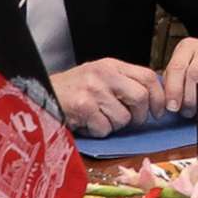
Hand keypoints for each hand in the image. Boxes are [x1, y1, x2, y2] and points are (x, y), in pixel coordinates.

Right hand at [50, 58, 167, 136]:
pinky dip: (97, 132)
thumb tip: (152, 98)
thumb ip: (123, 83)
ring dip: (113, 125)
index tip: (158, 111)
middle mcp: (103, 74)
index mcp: (110, 65)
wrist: (38, 95)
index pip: (148, 76)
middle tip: (128, 121)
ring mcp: (93, 89)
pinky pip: (105, 128)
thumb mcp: (98, 78)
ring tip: (97, 119)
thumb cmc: (70, 91)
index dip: (158, 96)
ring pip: (123, 118)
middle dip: (138, 116)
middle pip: (140, 97)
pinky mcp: (83, 106)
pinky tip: (86, 123)